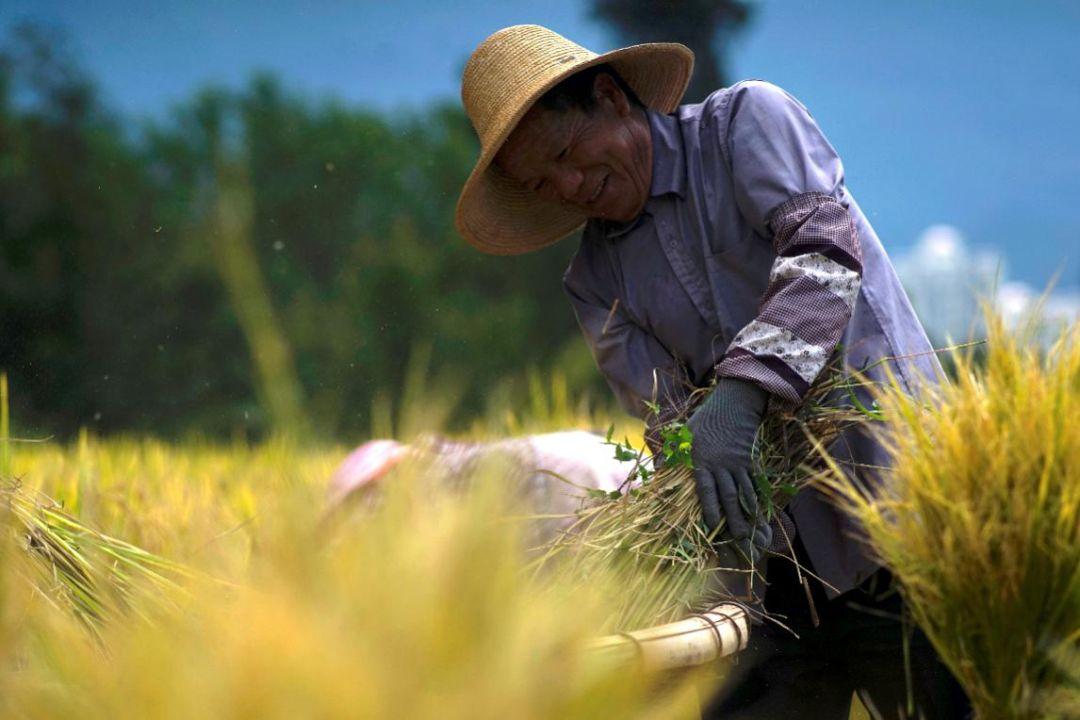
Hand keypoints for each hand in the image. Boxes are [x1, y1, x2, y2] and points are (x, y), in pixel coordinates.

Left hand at [687, 377, 772, 563]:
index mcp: (701, 460)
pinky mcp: (749, 462)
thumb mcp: (681, 437)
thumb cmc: (702, 423)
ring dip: (747, 516)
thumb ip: (670, 457)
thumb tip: (656, 474)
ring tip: (751, 535)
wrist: (733, 404)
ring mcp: (737, 464)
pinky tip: (759, 515)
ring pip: (743, 493)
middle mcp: (720, 465)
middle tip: (738, 542)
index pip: (705, 489)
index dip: (709, 509)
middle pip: (728, 496)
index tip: (711, 527)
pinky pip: (753, 485)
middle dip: (733, 520)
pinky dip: (756, 501)